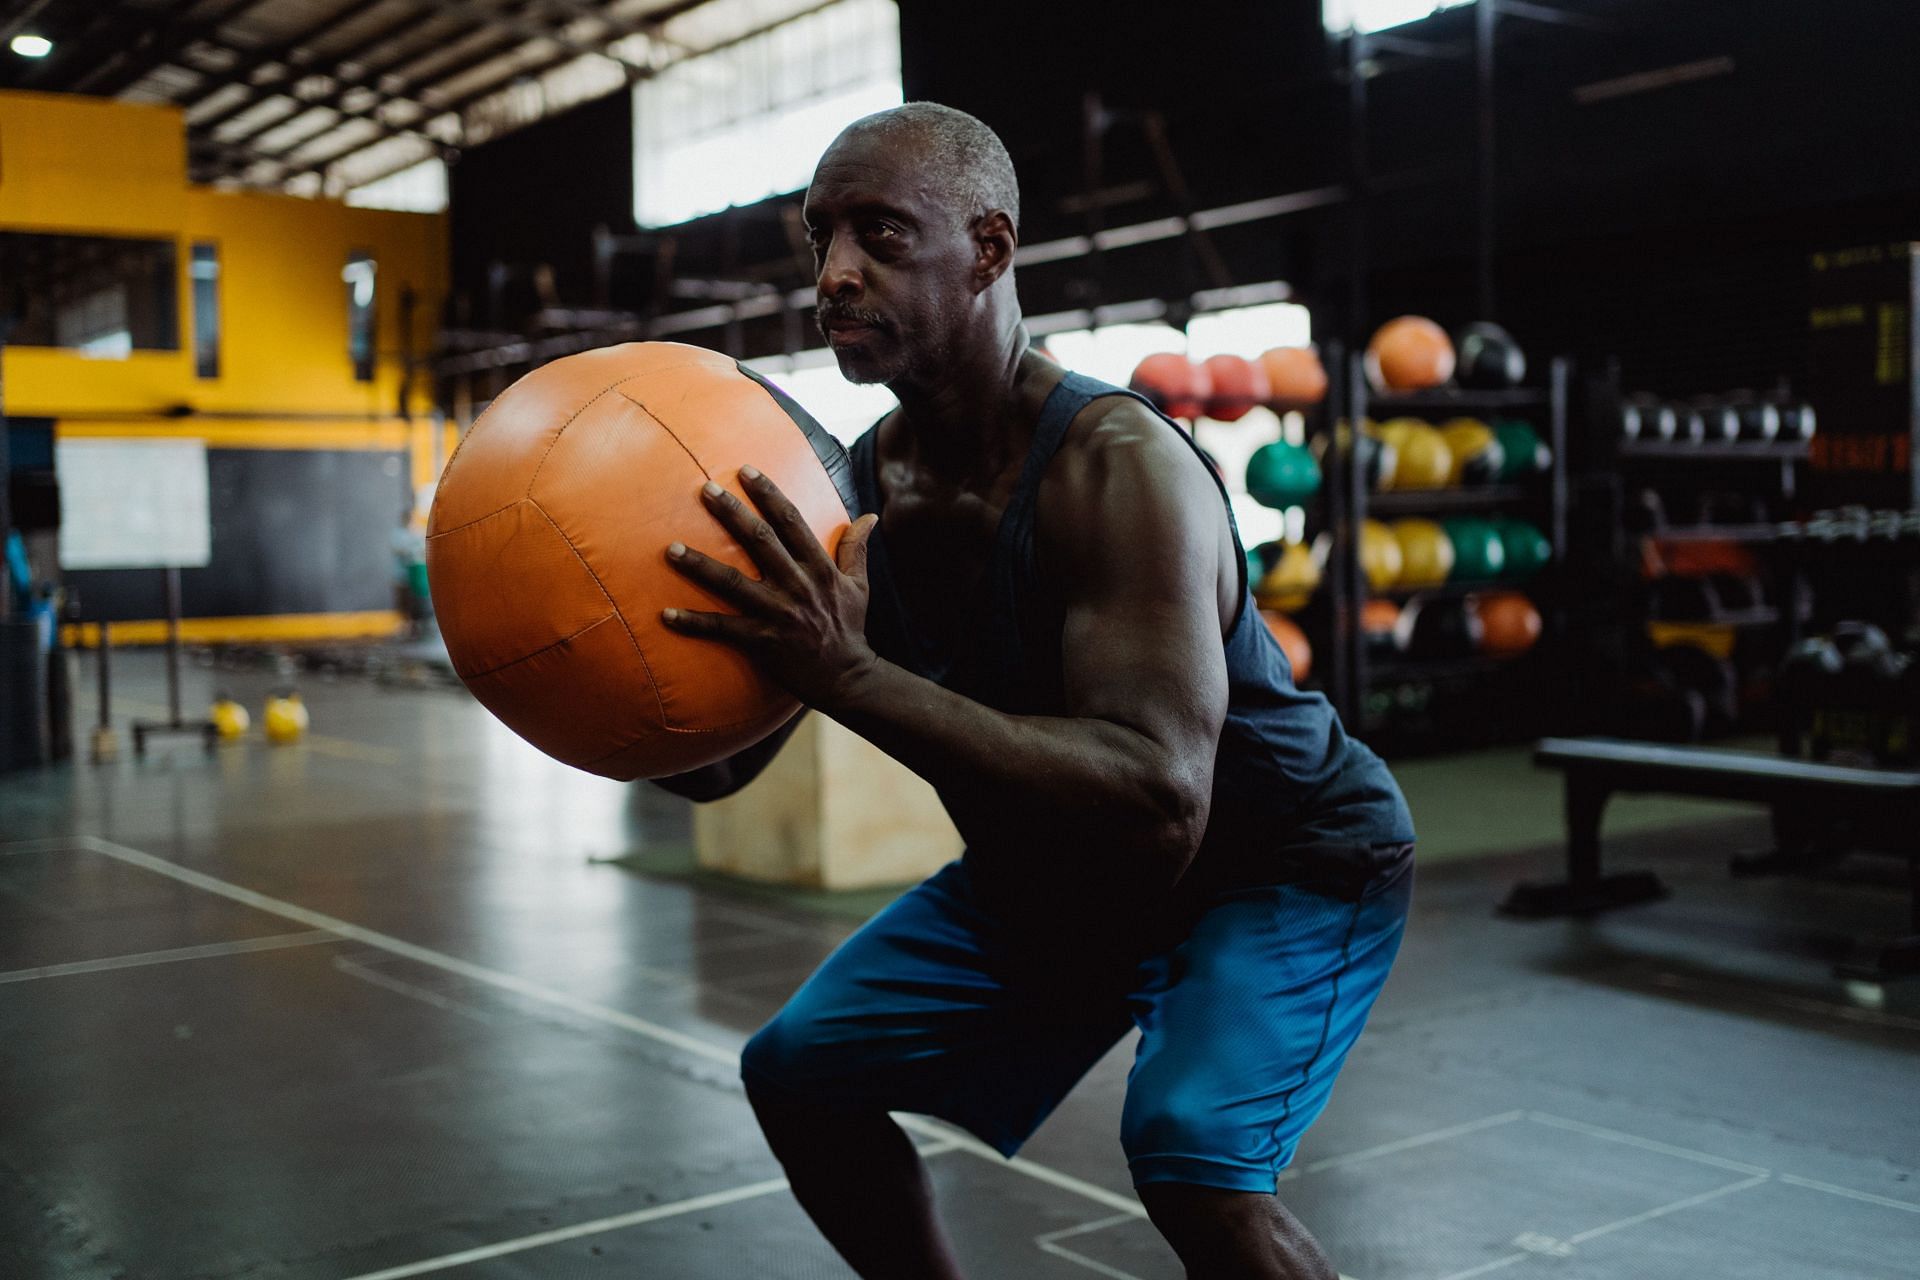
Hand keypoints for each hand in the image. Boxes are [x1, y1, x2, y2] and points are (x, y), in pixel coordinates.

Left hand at [662, 466, 879, 709]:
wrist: (846, 677)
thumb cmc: (849, 628)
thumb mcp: (860, 585)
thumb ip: (856, 548)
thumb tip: (870, 515)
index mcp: (819, 568)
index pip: (791, 521)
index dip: (768, 493)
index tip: (745, 470)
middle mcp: (797, 585)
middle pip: (759, 541)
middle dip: (731, 513)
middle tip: (705, 489)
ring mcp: (777, 613)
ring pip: (732, 583)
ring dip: (700, 565)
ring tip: (671, 549)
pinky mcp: (761, 641)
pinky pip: (722, 629)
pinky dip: (694, 623)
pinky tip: (666, 615)